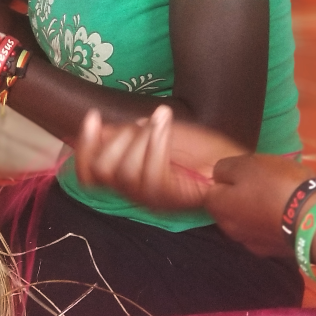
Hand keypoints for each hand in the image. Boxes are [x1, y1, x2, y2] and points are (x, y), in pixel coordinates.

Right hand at [74, 105, 246, 212]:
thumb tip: (96, 126)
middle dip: (115, 139)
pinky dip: (155, 142)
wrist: (232, 163)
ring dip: (139, 138)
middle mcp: (134, 191)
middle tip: (140, 123)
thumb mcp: (155, 134)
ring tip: (159, 119)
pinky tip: (164, 122)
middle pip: (101, 171)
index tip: (92, 117)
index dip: (83, 147)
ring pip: (125, 173)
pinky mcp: (172, 198)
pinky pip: (152, 174)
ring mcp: (153, 197)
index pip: (88, 173)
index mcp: (126, 177)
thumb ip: (125, 134)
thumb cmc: (197, 149)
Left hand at [205, 154, 312, 257]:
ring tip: (279, 196)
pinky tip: (287, 213)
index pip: (210, 191)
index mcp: (220, 208)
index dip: (226, 178)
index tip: (244, 171)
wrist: (314, 219)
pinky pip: (267, 231)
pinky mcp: (273, 251)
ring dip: (257, 210)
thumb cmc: (276, 185)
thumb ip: (225, 168)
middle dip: (240, 195)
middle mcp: (230, 230)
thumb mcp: (246, 164)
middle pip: (229, 207)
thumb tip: (218, 176)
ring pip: (248, 220)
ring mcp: (252, 243)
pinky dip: (272, 222)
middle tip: (263, 181)